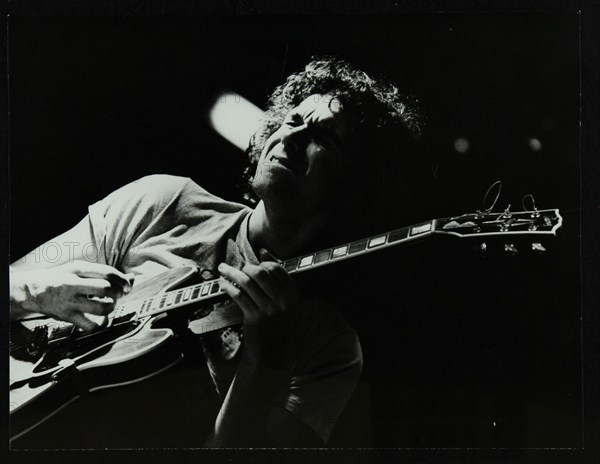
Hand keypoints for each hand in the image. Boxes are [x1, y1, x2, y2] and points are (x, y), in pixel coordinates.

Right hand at [10, 261, 133, 331]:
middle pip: (105, 289)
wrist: (34, 290)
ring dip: (110, 307)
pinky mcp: (67, 317)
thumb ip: (104, 273)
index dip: (122, 280)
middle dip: (117, 293)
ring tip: (109, 305)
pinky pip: (89, 325)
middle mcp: (73, 284)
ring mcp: (70, 302)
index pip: (107, 273)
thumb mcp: (81, 269)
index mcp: (78, 269)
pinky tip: (101, 319)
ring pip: (100, 308)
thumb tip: (131, 278)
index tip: (127, 286)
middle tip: (117, 295)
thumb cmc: (62, 277)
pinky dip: (100, 325)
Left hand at [217, 251, 298, 365]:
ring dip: (231, 273)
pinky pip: (238, 295)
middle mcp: (283, 301)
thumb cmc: (276, 323)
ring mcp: (269, 310)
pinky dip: (228, 287)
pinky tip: (222, 284)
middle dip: (245, 267)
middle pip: (260, 273)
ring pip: (247, 282)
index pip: (277, 269)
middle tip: (235, 267)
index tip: (253, 262)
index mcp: (292, 295)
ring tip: (223, 269)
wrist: (271, 352)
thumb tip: (263, 251)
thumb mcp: (282, 301)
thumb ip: (275, 277)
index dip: (263, 262)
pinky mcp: (254, 318)